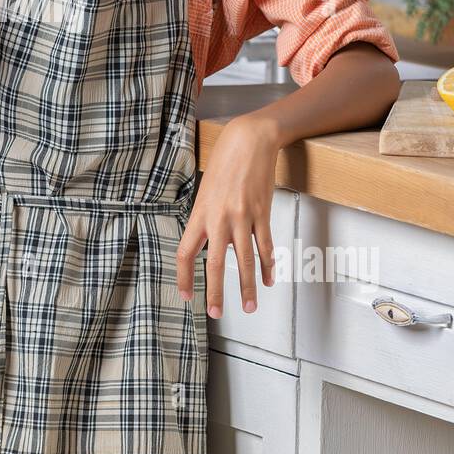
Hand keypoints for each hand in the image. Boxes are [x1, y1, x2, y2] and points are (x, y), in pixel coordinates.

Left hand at [176, 114, 279, 316]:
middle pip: (215, 263)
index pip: (186, 252)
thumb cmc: (225, 162)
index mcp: (200, 213)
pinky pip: (265, 246)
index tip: (186, 295)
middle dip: (215, 292)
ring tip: (250, 306)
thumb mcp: (206, 190)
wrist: (249, 141)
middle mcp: (219, 218)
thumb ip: (205, 217)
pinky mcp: (262, 213)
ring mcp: (242, 217)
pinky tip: (269, 279)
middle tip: (215, 313)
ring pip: (245, 260)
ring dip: (248, 287)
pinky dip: (268, 265)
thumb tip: (206, 241)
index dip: (184, 276)